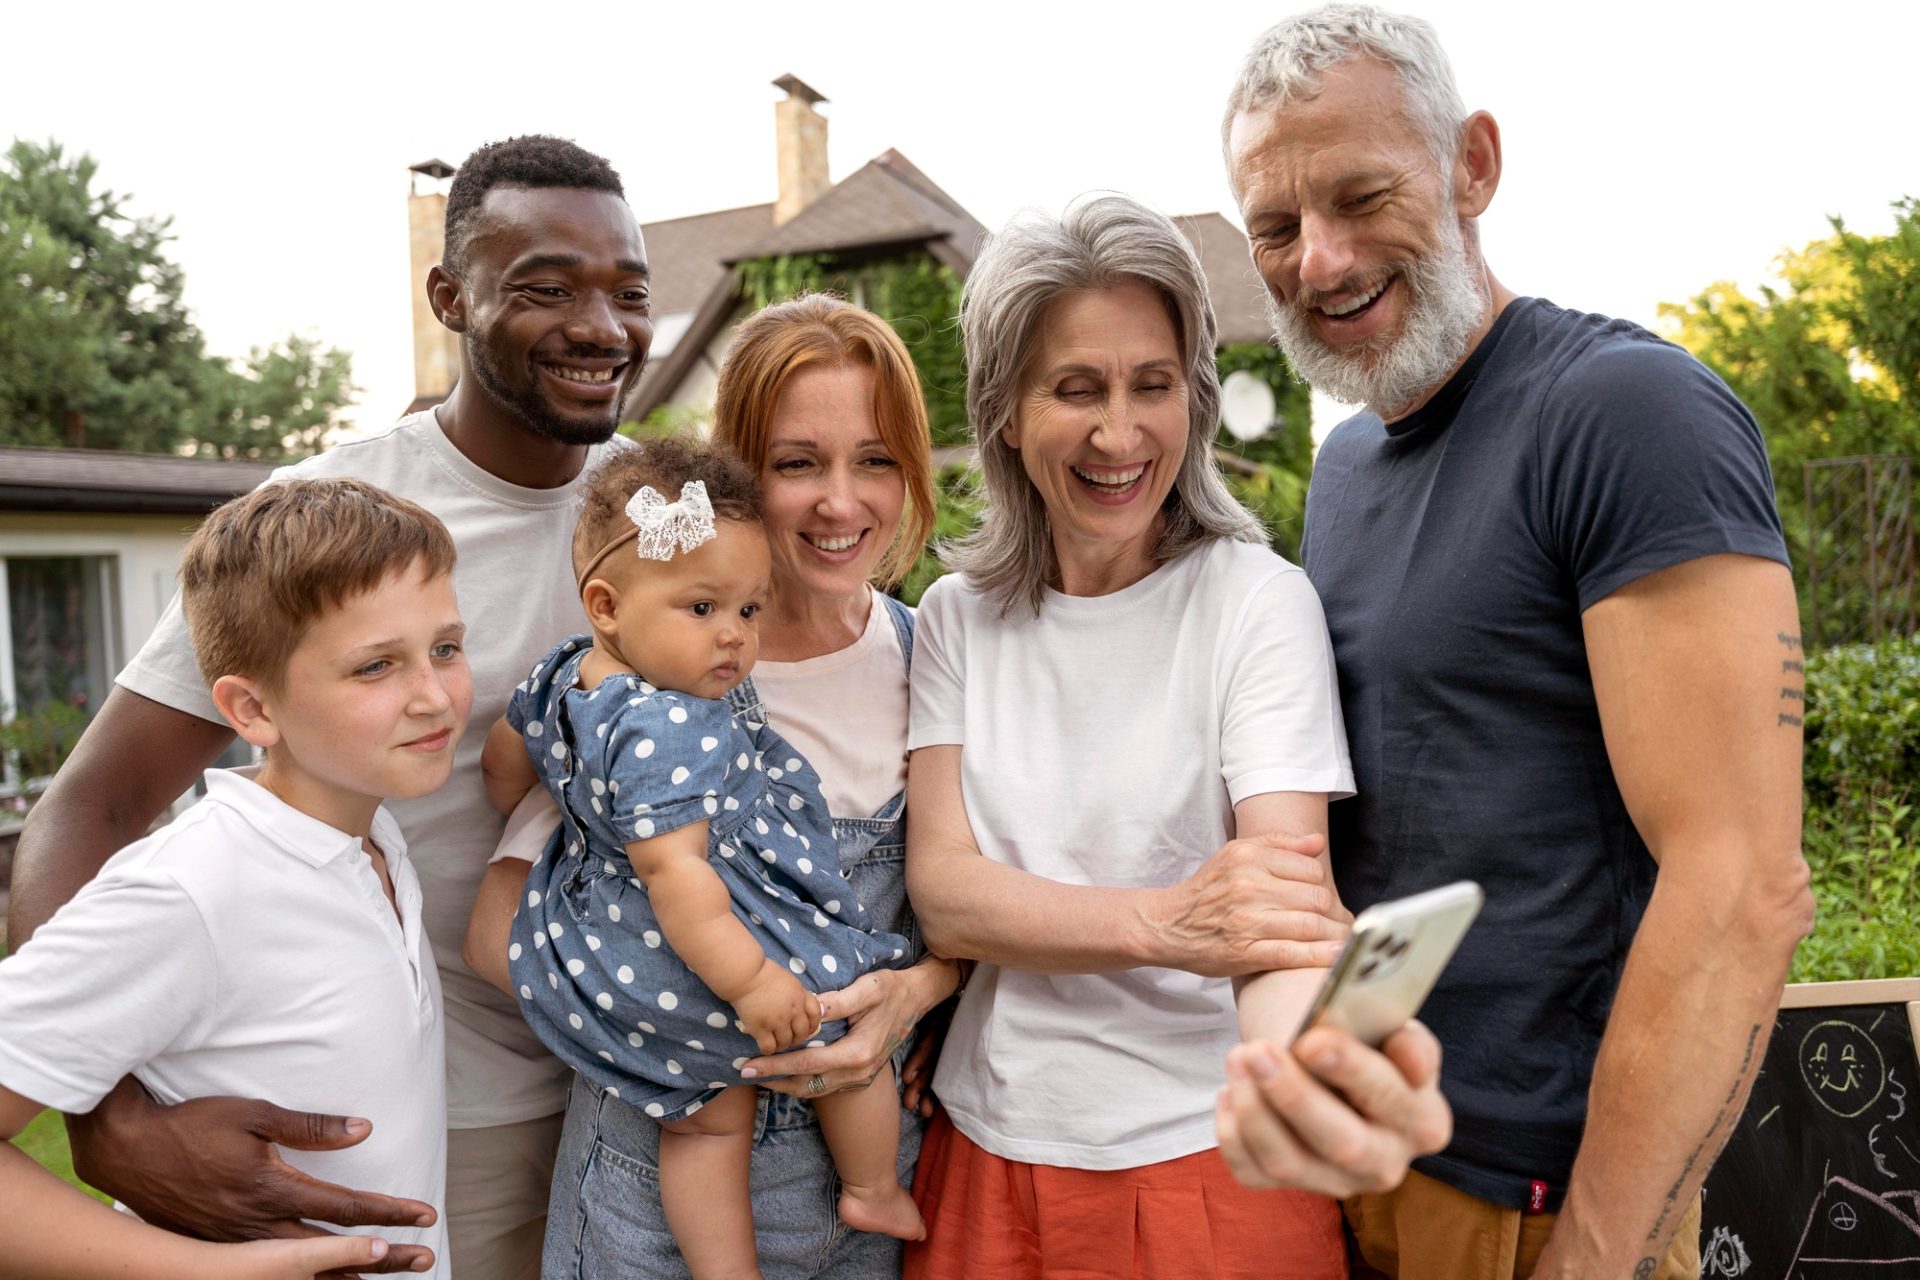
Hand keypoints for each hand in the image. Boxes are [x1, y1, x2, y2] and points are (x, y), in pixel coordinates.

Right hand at [68, 1079, 436, 1273]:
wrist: (127, 1151)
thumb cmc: (193, 1125)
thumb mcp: (254, 1116)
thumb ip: (310, 1127)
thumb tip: (363, 1129)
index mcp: (272, 1190)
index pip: (346, 1207)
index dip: (390, 1212)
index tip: (425, 1215)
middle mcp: (258, 1225)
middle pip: (335, 1249)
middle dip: (384, 1257)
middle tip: (424, 1258)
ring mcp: (237, 1241)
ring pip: (305, 1270)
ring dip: (350, 1274)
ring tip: (387, 1275)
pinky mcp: (219, 1247)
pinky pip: (271, 1272)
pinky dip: (307, 1279)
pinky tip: (325, 1279)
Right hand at [731, 959, 821, 1054]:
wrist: (745, 975)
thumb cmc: (764, 972)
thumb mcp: (789, 980)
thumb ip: (797, 993)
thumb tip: (801, 1004)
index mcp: (800, 995)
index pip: (815, 1015)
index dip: (812, 1025)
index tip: (806, 1028)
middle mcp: (793, 1010)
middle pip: (802, 1033)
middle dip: (797, 1038)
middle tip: (789, 1038)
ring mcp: (777, 1021)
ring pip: (786, 1043)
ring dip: (782, 1044)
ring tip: (775, 1041)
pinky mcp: (761, 1029)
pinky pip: (769, 1047)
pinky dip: (768, 1049)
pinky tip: (764, 1045)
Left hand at [739, 960, 955, 1096]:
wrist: (917, 998)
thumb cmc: (892, 989)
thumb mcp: (868, 988)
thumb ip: (838, 1001)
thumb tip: (809, 1010)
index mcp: (858, 1052)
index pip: (807, 1063)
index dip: (776, 1065)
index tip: (749, 1064)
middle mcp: (859, 1071)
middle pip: (807, 1083)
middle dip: (774, 1080)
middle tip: (744, 1073)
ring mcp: (861, 1077)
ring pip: (815, 1089)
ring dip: (786, 1085)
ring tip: (760, 1077)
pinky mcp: (860, 1075)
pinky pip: (825, 1086)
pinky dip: (802, 1083)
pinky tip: (786, 1075)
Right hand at [1149, 831, 1350, 976]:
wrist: (1168, 924)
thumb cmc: (1207, 890)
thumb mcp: (1235, 854)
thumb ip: (1278, 844)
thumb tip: (1318, 842)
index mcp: (1247, 858)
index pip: (1310, 869)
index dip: (1323, 886)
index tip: (1325, 899)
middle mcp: (1247, 886)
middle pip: (1315, 898)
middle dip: (1333, 912)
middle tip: (1341, 922)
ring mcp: (1246, 920)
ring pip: (1309, 925)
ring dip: (1334, 935)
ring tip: (1343, 940)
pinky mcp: (1244, 952)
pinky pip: (1292, 953)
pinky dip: (1318, 956)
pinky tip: (1334, 956)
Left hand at [1213, 1020, 1452, 1196]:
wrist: (1333, 1059)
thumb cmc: (1368, 1039)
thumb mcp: (1393, 1028)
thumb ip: (1406, 1040)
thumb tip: (1410, 1056)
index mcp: (1424, 1121)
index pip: (1391, 1098)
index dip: (1352, 1069)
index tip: (1312, 1040)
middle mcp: (1387, 1163)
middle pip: (1342, 1144)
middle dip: (1295, 1096)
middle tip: (1258, 1051)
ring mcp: (1338, 1181)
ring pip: (1288, 1163)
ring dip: (1254, 1110)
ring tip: (1238, 1057)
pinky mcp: (1295, 1185)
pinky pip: (1253, 1173)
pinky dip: (1232, 1134)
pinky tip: (1230, 1091)